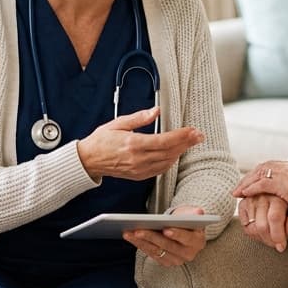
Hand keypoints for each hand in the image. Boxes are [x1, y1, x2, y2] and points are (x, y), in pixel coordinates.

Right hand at [77, 108, 202, 180]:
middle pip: (169, 152)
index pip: (164, 141)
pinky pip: (160, 169)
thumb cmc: (101, 140)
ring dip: (180, 152)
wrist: (89, 160)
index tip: (192, 131)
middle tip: (198, 135)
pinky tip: (175, 154)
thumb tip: (156, 111)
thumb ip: (139, 118)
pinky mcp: (139, 175)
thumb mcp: (118, 123)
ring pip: (167, 162)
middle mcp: (137, 159)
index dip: (181, 136)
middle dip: (186, 143)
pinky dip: (170, 161)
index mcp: (133, 144)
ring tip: (190, 142)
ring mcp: (139, 169)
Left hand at [124, 204, 207, 266]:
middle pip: (168, 246)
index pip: (187, 238)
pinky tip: (131, 237)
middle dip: (152, 237)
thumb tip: (198, 213)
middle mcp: (188, 254)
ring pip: (157, 251)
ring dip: (141, 242)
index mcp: (197, 241)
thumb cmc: (188, 221)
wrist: (186, 232)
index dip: (177, 234)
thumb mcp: (192, 214)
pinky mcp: (166, 262)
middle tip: (138, 230)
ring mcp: (176, 260)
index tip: (166, 229)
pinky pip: (151, 254)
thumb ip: (194, 213)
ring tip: (129, 233)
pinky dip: (140, 245)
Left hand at [234, 159, 287, 230]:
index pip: (271, 165)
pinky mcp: (287, 185)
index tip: (247, 183)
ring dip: (247, 183)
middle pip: (264, 166)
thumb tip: (278, 193)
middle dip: (249, 177)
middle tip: (238, 187)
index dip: (257, 174)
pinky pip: (264, 184)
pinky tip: (245, 195)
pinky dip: (252, 188)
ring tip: (238, 192)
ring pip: (261, 173)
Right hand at [236, 193, 287, 252]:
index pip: (274, 218)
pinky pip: (244, 225)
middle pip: (261, 225)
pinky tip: (260, 229)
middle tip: (275, 244)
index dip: (277, 235)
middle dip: (269, 240)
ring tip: (269, 236)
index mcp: (278, 195)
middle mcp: (262, 195)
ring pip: (251, 227)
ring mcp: (251, 199)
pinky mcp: (242, 203)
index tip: (281, 247)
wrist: (276, 190)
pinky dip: (251, 231)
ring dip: (260, 237)